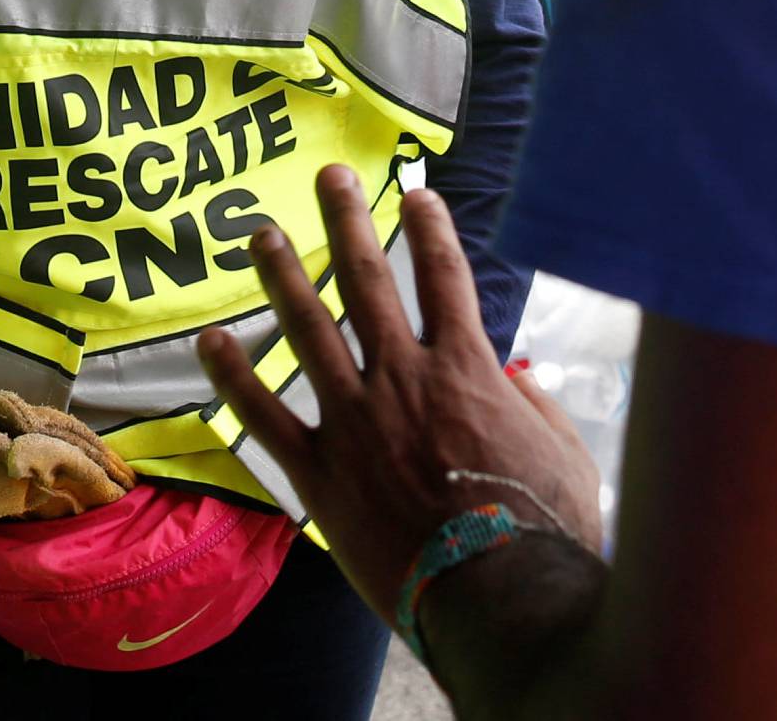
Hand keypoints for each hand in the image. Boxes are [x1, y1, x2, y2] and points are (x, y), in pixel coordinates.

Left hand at [197, 163, 602, 622]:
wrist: (496, 600)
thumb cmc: (544, 531)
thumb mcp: (566, 455)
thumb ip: (537, 406)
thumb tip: (519, 379)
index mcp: (467, 369)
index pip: (445, 277)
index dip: (431, 228)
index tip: (415, 192)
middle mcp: (405, 378)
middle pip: (368, 282)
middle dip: (347, 221)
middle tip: (328, 177)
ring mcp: (357, 421)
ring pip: (309, 330)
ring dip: (284, 276)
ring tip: (263, 234)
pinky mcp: (321, 473)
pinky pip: (267, 416)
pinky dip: (236, 378)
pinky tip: (210, 343)